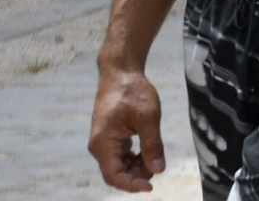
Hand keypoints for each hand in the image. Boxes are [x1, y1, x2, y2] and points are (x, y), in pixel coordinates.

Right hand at [90, 68, 164, 191]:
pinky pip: (122, 156)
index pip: (113, 175)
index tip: (151, 186)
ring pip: (120, 166)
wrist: (121, 72)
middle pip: (116, 173)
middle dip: (137, 176)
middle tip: (158, 167)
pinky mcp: (112, 137)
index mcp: (102, 143)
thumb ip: (152, 144)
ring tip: (155, 158)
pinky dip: (136, 158)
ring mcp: (105, 142)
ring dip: (137, 168)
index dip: (131, 184)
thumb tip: (158, 169)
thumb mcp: (148, 117)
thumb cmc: (132, 91)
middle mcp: (100, 146)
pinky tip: (149, 153)